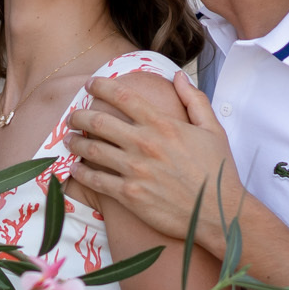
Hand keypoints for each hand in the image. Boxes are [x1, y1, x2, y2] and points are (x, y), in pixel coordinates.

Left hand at [66, 72, 240, 246]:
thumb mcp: (213, 129)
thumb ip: (194, 100)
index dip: (101, 87)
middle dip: (80, 115)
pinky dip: (81, 172)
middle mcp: (145, 144)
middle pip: (99, 122)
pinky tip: (75, 168)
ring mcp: (135, 170)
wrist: (220, 213)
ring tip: (69, 139)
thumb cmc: (218, 171)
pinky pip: (96, 181)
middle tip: (73, 116)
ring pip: (92, 150)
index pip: (122, 96)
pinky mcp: (129, 195)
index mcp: (163, 125)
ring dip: (75, 142)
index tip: (90, 85)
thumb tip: (178, 76)